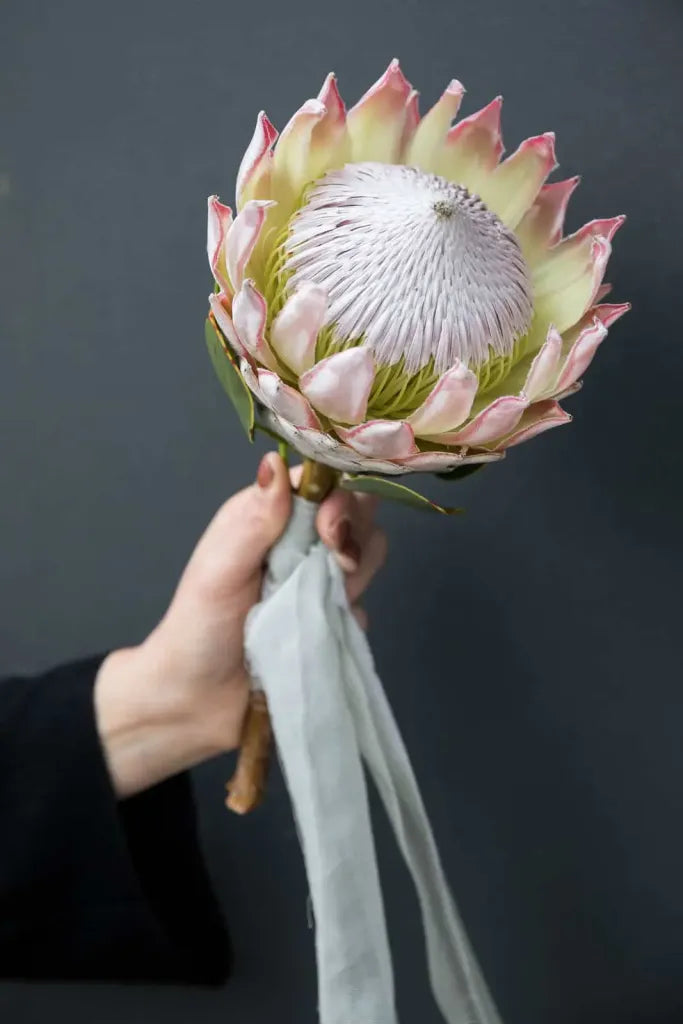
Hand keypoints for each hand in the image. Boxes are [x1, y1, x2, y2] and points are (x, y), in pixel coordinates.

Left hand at [94, 453, 386, 797]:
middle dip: (353, 540)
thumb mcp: (219, 569)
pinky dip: (350, 618)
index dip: (338, 500)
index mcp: (268, 516)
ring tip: (312, 608)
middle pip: (358, 515)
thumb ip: (253, 518)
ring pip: (368, 557)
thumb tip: (275, 460)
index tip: (328, 532)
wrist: (199, 702)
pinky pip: (365, 606)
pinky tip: (319, 635)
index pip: (324, 483)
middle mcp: (298, 541)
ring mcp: (319, 581)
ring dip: (350, 582)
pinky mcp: (333, 618)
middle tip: (331, 570)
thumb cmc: (199, 630)